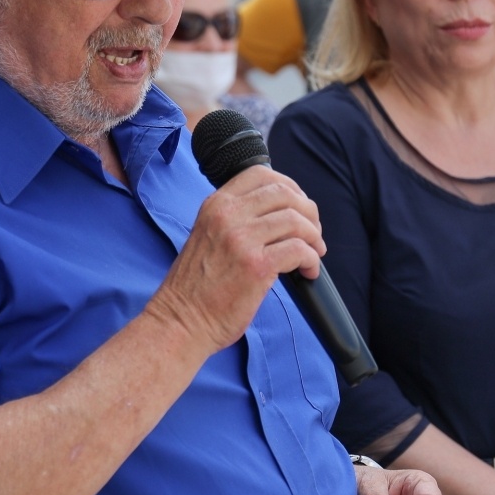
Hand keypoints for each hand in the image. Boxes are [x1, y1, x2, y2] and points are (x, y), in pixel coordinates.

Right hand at [145, 165, 323, 353]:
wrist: (181, 320)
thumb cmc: (196, 287)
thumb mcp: (207, 235)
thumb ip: (235, 219)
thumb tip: (277, 215)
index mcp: (215, 205)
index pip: (260, 174)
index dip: (289, 186)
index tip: (298, 206)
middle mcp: (227, 215)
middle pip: (284, 193)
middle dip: (308, 212)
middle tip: (313, 234)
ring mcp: (241, 239)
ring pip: (296, 220)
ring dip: (313, 238)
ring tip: (313, 254)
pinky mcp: (256, 266)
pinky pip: (299, 249)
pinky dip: (311, 260)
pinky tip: (308, 272)